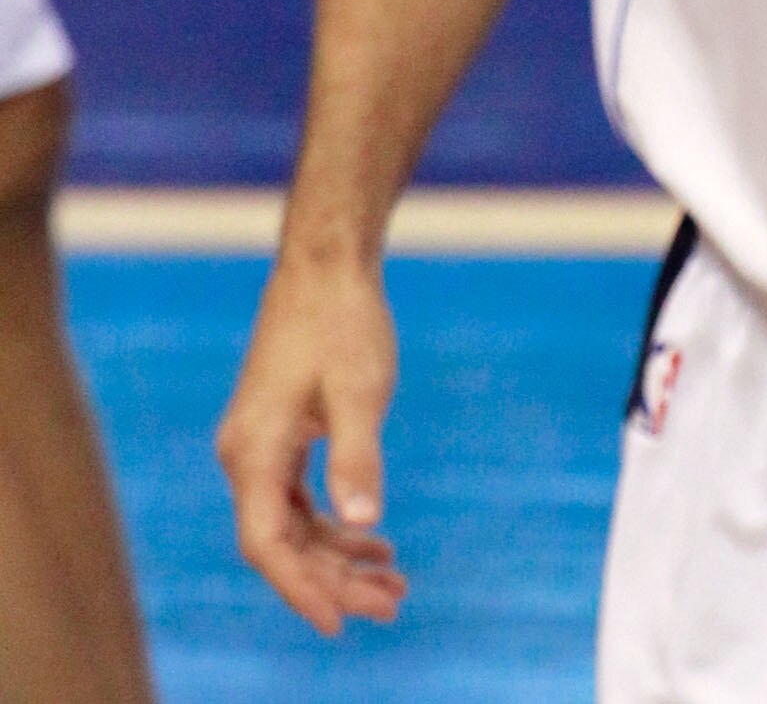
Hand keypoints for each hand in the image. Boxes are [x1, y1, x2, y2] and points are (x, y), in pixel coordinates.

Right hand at [215, 245, 408, 634]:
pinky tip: (375, 538)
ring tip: (394, 583)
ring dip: (339, 556)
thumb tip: (363, 519)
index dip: (302, 587)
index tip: (340, 623)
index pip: (268, 543)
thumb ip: (358, 455)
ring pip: (294, 524)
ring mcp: (260, 447)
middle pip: (284, 542)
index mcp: (253, 452)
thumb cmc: (343, 324)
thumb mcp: (361, 390)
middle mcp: (245, 457)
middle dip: (334, 579)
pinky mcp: (280, 436)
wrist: (326, 269)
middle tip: (393, 604)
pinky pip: (300, 498)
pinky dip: (336, 522)